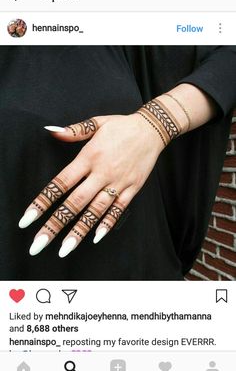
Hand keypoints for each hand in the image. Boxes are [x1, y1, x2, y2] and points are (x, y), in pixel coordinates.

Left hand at [19, 113, 164, 256]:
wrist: (152, 129)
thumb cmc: (122, 126)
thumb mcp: (97, 122)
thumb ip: (74, 130)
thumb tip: (51, 131)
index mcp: (89, 156)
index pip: (60, 183)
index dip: (43, 202)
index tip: (28, 219)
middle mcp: (102, 172)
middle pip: (75, 202)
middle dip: (56, 224)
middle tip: (39, 244)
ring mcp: (119, 182)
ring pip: (96, 210)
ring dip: (79, 230)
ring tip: (65, 248)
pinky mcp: (133, 188)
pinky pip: (119, 209)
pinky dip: (108, 223)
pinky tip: (97, 237)